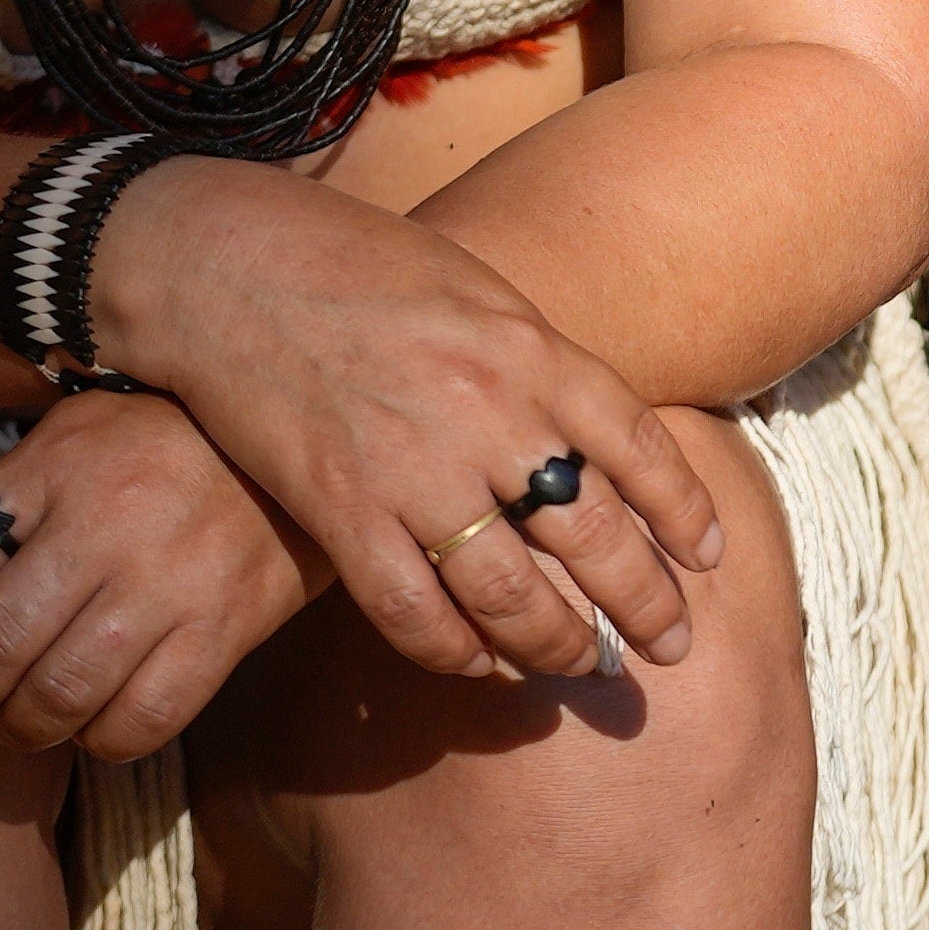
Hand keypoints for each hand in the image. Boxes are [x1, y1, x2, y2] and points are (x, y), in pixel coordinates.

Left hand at [0, 389, 316, 760]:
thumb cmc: (165, 441)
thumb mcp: (76, 432)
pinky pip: (140, 720)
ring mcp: (169, 578)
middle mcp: (106, 520)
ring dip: (18, 730)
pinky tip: (89, 731)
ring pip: (59, 692)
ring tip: (8, 731)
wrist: (300, 444)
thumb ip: (8, 495)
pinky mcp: (225, 628)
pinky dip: (100, 743)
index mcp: (56, 462)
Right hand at [81, 158, 732, 681]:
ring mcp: (412, 469)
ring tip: (582, 665)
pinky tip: (476, 665)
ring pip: (511, 594)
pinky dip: (453, 652)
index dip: (683, 511)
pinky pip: (413, 613)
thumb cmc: (351, 265)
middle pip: (594, 535)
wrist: (221, 264)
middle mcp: (486, 413)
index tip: (707, 557)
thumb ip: (531, 362)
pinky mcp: (340, 512)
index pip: (639, 444)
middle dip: (644, 603)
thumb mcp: (469, 289)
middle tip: (669, 647)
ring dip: (555, 643)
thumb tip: (587, 438)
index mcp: (528, 347)